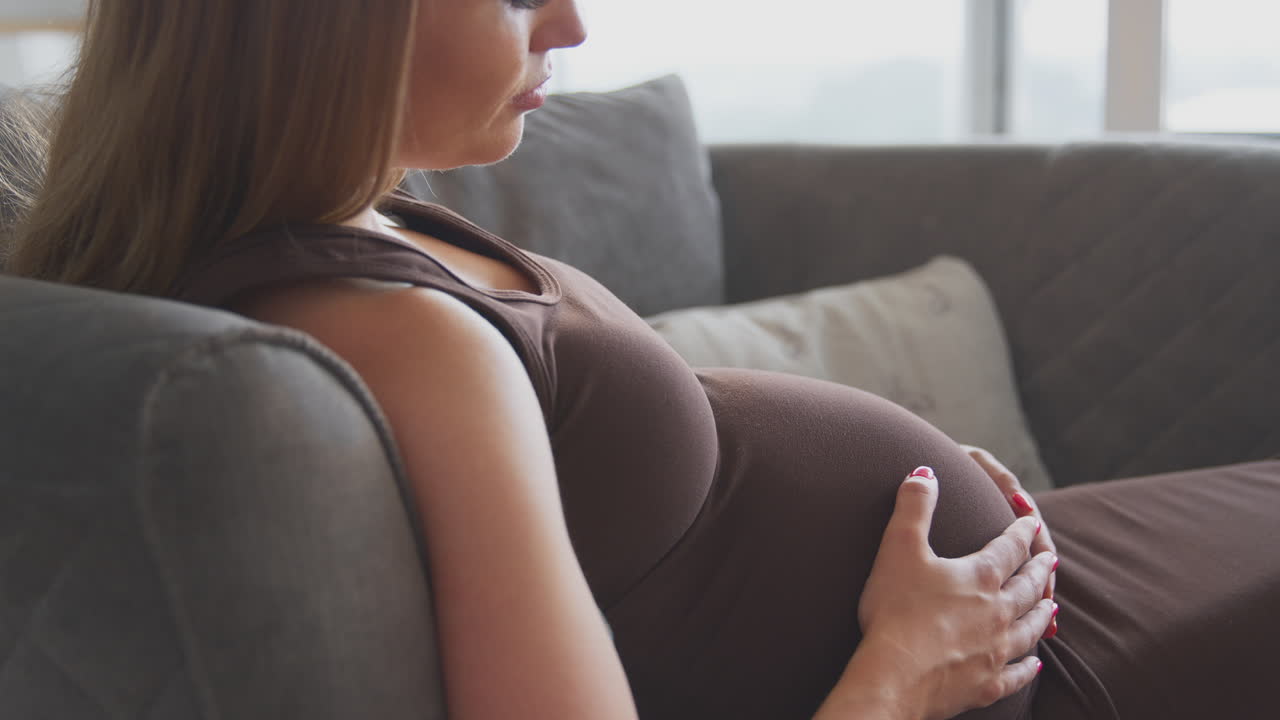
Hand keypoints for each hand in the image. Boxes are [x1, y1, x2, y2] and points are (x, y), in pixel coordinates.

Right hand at [826, 467, 1056, 719]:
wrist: (895, 675)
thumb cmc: (896, 610)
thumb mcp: (899, 547)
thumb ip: (914, 506)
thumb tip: (925, 471)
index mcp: (980, 576)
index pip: (1009, 548)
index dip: (1020, 532)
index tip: (1030, 522)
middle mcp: (997, 611)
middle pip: (1027, 587)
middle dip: (1039, 570)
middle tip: (1051, 561)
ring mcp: (996, 650)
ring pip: (1030, 628)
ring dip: (1042, 613)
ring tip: (1051, 605)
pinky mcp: (987, 684)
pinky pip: (1018, 674)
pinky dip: (1030, 667)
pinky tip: (1037, 664)